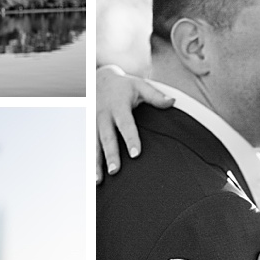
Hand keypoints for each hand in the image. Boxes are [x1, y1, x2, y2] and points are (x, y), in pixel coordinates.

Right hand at [95, 65, 173, 182]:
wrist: (98, 80)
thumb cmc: (123, 86)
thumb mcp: (139, 85)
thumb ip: (155, 96)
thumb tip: (172, 102)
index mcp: (118, 106)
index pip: (126, 124)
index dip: (131, 138)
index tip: (136, 154)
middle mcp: (104, 116)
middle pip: (107, 138)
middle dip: (110, 155)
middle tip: (115, 171)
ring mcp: (93, 123)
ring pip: (94, 145)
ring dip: (96, 163)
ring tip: (99, 180)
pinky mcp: (88, 129)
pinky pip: (87, 147)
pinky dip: (89, 161)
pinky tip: (91, 176)